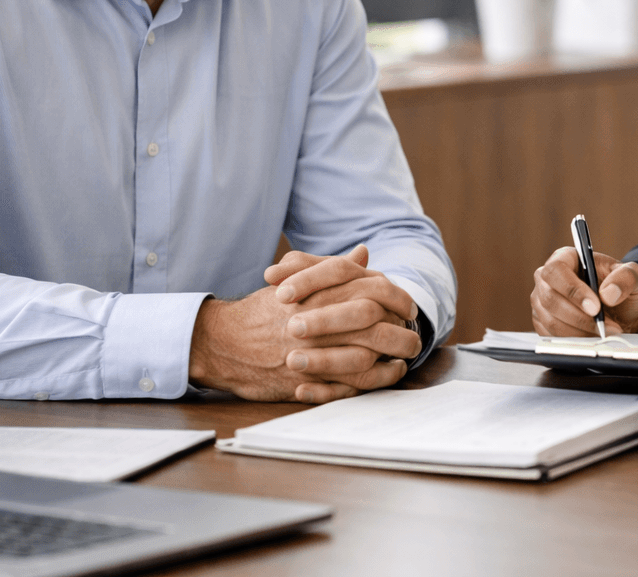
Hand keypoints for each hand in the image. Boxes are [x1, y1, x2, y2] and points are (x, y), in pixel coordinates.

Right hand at [188, 245, 420, 403]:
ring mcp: (311, 353)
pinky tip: (390, 371)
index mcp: (316, 294)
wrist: (223, 343)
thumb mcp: (296, 282)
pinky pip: (352, 383)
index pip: (369, 289)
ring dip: (394, 352)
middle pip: (373, 321)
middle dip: (400, 325)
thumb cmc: (264, 311)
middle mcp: (315, 322)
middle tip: (414, 327)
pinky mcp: (308, 381)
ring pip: (367, 353)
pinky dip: (378, 378)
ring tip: (408, 350)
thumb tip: (363, 253)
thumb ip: (333, 269)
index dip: (395, 296)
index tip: (408, 303)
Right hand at [531, 246, 637, 335]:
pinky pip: (552, 336)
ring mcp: (541, 301)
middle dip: (580, 317)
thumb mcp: (633, 277)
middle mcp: (547, 279)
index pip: (556, 270)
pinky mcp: (542, 322)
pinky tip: (592, 337)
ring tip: (605, 332)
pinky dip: (574, 340)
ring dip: (580, 332)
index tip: (595, 307)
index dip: (573, 290)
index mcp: (565, 258)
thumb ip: (626, 278)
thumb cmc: (620, 288)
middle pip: (550, 298)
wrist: (619, 311)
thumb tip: (608, 294)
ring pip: (551, 320)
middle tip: (606, 326)